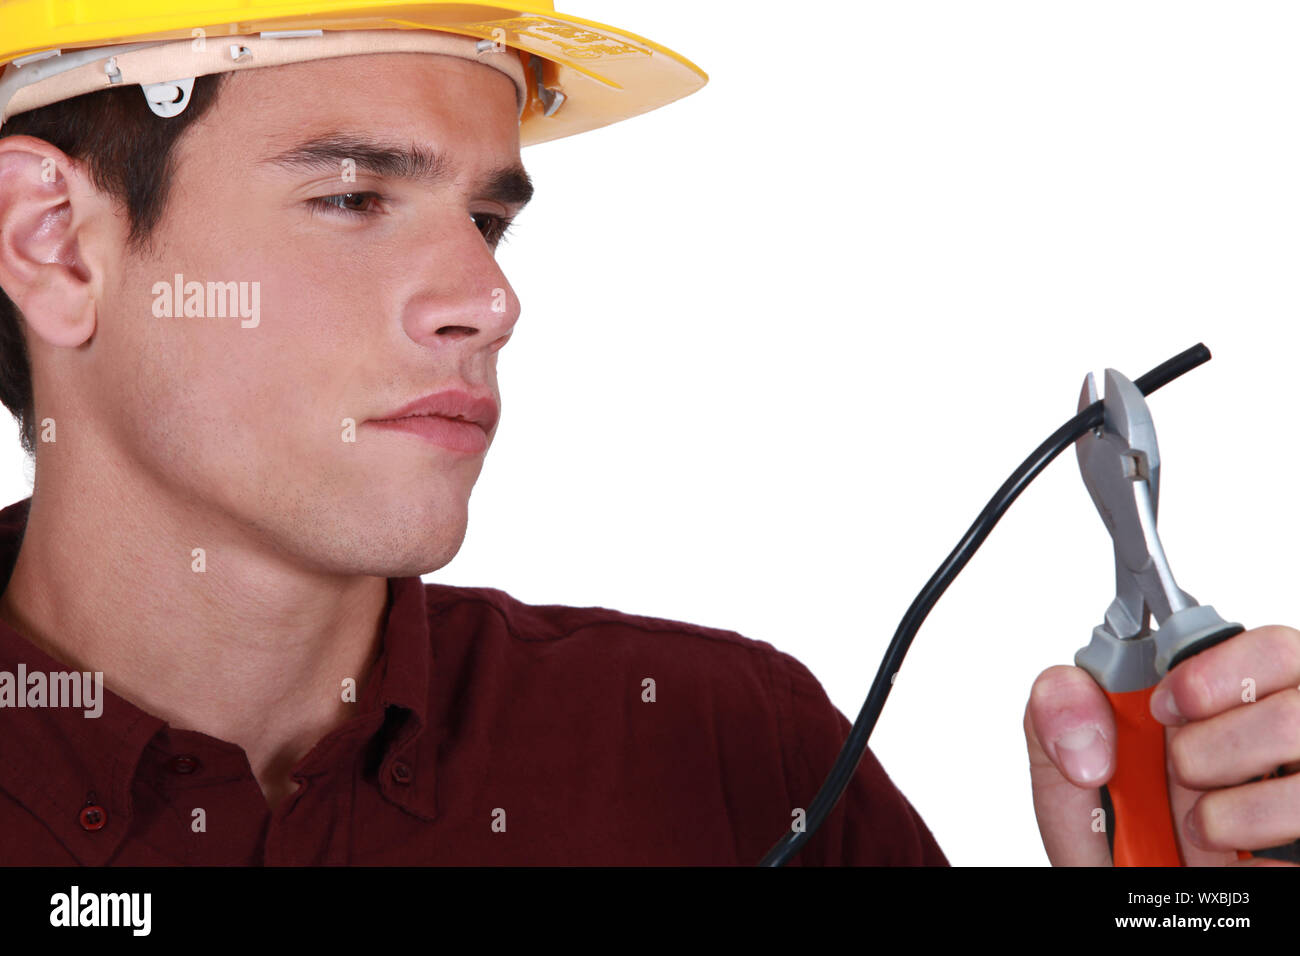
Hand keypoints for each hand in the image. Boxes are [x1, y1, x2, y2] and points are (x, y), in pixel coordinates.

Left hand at [1022, 625, 1299, 865]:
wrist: (1125, 893)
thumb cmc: (1112, 827)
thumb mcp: (1066, 760)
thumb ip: (1059, 708)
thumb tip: (1089, 737)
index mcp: (1234, 698)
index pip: (1275, 649)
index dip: (1216, 674)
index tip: (1163, 707)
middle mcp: (1285, 741)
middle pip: (1294, 712)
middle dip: (1214, 747)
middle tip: (1178, 772)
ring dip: (1231, 813)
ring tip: (1196, 826)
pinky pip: (1299, 850)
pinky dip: (1255, 863)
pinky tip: (1231, 862)